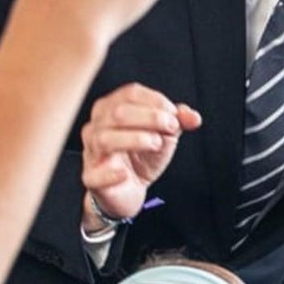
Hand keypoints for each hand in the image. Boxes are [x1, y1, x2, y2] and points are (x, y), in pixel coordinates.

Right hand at [80, 84, 201, 221]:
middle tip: (171, 128)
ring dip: (135, 139)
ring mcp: (91, 152)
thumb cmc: (141, 157)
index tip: (175, 115)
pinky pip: (94, 175)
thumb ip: (178, 121)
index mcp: (111, 108)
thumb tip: (193, 117)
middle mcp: (96, 126)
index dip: (156, 101)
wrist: (129, 190)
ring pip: (104, 139)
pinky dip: (110, 174)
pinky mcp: (91, 178)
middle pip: (118, 112)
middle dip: (150, 117)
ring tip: (156, 144)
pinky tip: (124, 174)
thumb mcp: (164, 135)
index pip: (130, 94)